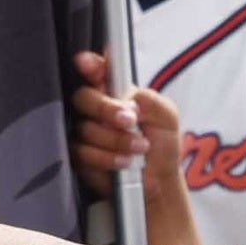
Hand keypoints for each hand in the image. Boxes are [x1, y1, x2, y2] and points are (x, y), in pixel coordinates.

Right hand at [67, 52, 166, 197]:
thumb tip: (129, 100)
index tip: (87, 63)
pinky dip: (107, 157)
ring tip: (139, 148)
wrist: (158, 180)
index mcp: (115, 91)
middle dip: (105, 109)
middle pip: (83, 97)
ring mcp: (85, 132)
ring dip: (115, 139)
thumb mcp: (166, 117)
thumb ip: (151, 101)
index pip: (96, 70)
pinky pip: (83, 153)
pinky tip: (125, 161)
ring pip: (85, 129)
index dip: (89, 64)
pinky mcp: (79, 156)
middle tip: (129, 120)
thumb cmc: (160, 144)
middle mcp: (96, 109)